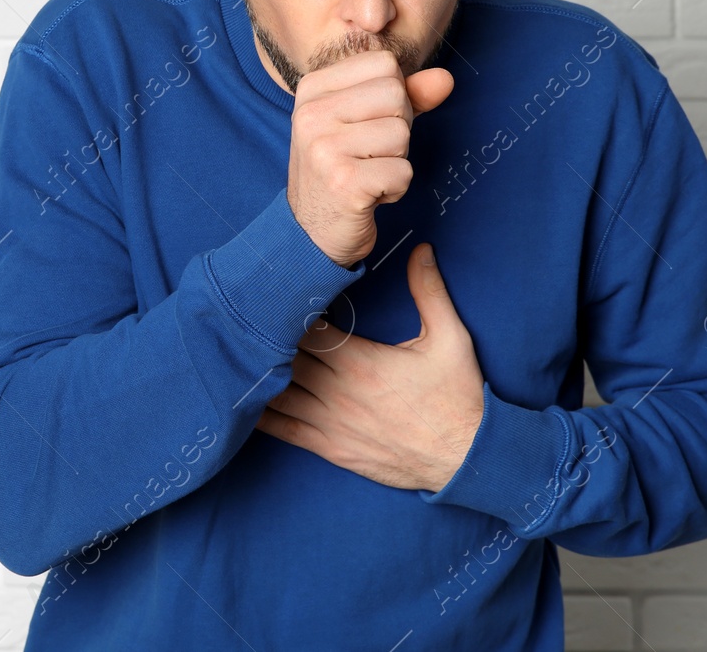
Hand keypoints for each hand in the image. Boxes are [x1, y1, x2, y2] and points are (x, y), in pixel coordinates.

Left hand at [255, 243, 484, 492]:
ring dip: (260, 373)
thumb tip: (422, 250)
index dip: (288, 314)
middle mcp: (338, 393)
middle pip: (285, 358)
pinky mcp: (330, 449)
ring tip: (240, 353)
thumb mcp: (451, 339)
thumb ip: (429, 291)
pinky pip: (283, 431)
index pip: (306, 330)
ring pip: (277, 394)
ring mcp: (331, 424)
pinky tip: (242, 400)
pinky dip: (260, 415)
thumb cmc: (457, 397)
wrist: (466, 457)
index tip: (278, 297)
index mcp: (360, 362)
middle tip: (249, 319)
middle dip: (268, 339)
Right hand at [286, 50, 453, 267]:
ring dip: (396, 161)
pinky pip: (403, 171)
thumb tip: (444, 79)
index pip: (384, 64)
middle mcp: (311, 113)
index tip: (365, 125)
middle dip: (397, 129)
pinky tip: (369, 194)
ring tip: (367, 173)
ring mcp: (323, 147)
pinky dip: (395, 188)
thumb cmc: (342, 169)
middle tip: (368, 154)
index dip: (392, 97)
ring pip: (402, 133)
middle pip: (396, 94)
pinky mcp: (343, 181)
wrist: (312, 231)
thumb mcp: (367, 122)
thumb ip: (407, 96)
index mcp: (312, 88)